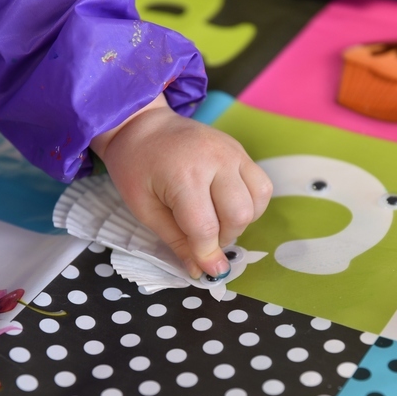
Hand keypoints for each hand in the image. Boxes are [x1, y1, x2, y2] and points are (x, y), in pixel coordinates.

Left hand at [91, 94, 271, 278]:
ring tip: (216, 221)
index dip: (207, 255)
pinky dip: (251, 204)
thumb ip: (174, 240)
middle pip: (239, 216)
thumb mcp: (143, 208)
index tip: (206, 271)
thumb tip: (199, 271)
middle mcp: (215, 161)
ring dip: (240, 222)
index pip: (206, 228)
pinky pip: (261, 185)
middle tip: (203, 239)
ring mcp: (233, 152)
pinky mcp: (240, 150)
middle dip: (224, 239)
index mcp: (184, 175)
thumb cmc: (135, 167)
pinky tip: (229, 206)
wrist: (142, 124)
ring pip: (257, 201)